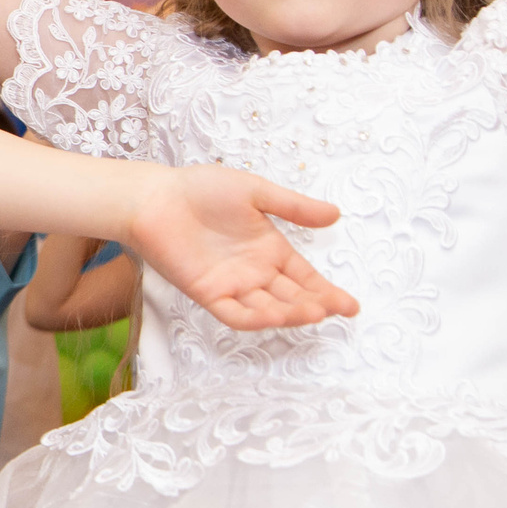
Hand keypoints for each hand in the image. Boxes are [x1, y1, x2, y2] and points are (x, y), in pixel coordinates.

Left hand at [124, 164, 357, 331]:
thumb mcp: (255, 192)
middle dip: (315, 305)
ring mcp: (231, 284)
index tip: (351, 305)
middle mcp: (254, 272)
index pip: (304, 277)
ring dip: (291, 313)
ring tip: (314, 312)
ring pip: (268, 308)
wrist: (155, 196)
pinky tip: (275, 316)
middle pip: (291, 297)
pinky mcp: (207, 292)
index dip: (327, 292)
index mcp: (268, 250)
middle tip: (338, 309)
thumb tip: (335, 214)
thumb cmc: (200, 189)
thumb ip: (293, 207)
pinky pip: (234, 313)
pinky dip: (255, 318)